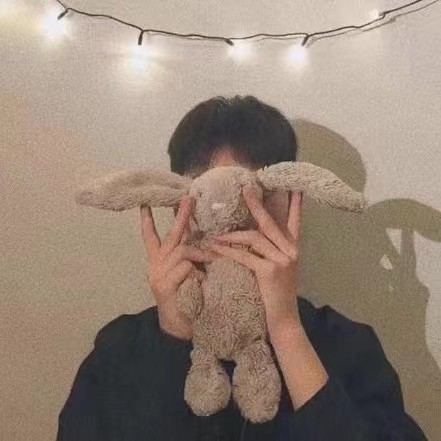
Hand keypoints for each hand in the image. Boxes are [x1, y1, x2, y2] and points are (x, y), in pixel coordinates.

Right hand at [140, 195, 217, 339]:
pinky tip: (202, 277)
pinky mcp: (164, 284)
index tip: (145, 204)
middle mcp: (156, 264)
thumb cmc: (187, 302)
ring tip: (215, 257)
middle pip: (170, 235)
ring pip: (181, 249)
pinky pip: (185, 267)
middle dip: (180, 216)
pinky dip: (197, 269)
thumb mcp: (189, 277)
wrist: (177, 330)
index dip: (147, 221)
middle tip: (187, 198)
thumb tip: (208, 241)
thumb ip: (192, 260)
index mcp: (160, 261)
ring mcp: (158, 273)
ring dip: (200, 251)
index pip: (151, 237)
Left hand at [207, 186, 303, 335]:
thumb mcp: (279, 269)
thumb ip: (270, 252)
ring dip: (232, 235)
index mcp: (293, 249)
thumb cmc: (277, 295)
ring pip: (254, 237)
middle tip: (246, 189)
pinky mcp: (270, 271)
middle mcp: (290, 251)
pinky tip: (216, 248)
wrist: (284, 320)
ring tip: (216, 235)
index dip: (295, 205)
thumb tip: (251, 236)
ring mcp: (281, 260)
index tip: (294, 187)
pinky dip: (229, 251)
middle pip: (270, 223)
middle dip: (256, 205)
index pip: (295, 222)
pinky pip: (245, 255)